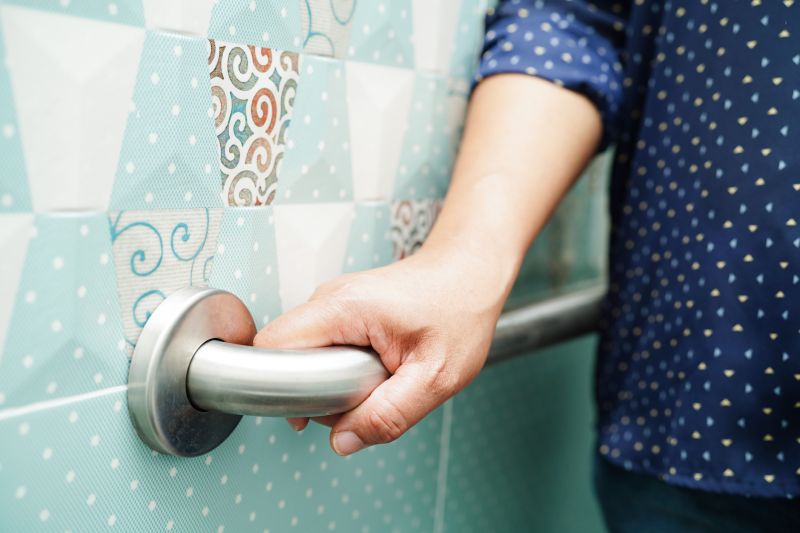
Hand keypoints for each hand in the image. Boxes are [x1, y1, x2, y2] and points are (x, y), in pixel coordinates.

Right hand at [253, 245, 510, 455]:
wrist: (470, 271)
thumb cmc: (460, 311)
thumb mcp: (436, 376)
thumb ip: (389, 414)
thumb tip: (342, 441)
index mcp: (342, 308)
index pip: (272, 347)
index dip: (281, 387)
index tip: (315, 411)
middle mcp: (329, 298)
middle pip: (284, 354)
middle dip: (313, 390)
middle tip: (362, 396)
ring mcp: (333, 301)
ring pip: (303, 354)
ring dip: (330, 381)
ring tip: (377, 379)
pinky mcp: (342, 310)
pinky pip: (322, 348)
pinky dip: (341, 368)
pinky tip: (375, 369)